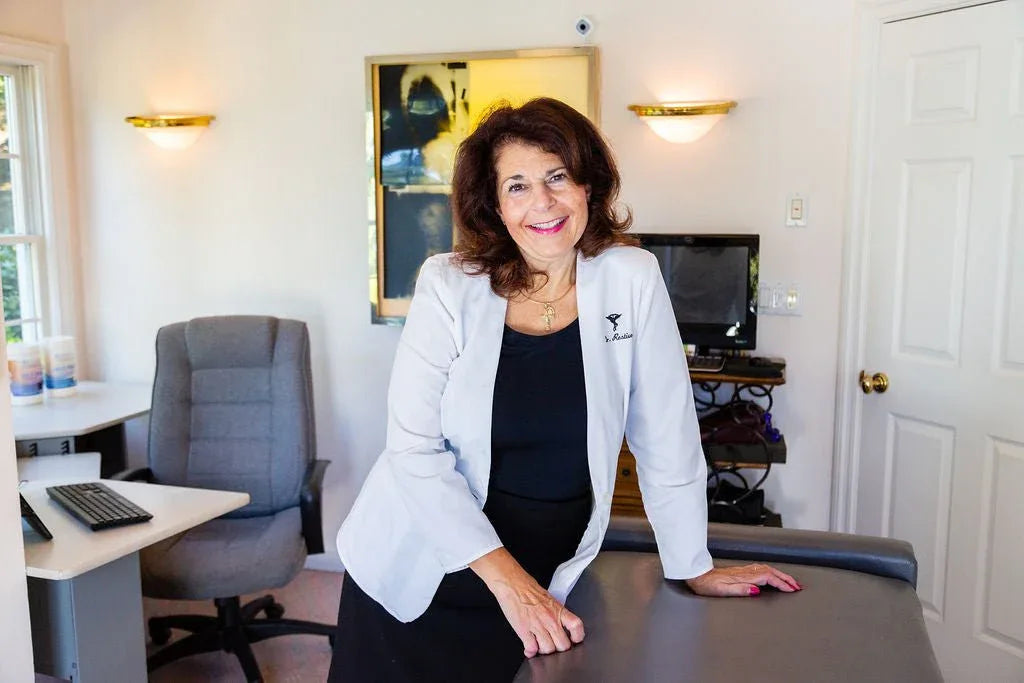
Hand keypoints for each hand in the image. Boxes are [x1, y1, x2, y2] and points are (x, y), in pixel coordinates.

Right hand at [470, 548, 584, 656]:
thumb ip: (555, 612)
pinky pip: (532, 648)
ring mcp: (537, 626)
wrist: (512, 583)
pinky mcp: (524, 630)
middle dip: (559, 649)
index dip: (577, 636)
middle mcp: (550, 619)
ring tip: (540, 645)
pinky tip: (529, 648)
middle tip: (553, 644)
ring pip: (548, 650)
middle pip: (563, 645)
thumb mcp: (549, 598)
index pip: (576, 626)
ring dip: (544, 650)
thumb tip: (558, 624)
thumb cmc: (527, 587)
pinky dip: (531, 651)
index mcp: (558, 610)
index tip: (574, 639)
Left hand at [685, 563, 801, 596]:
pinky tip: (773, 576)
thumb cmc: (708, 585)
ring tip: (790, 582)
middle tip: (798, 586)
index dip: (781, 584)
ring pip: (767, 569)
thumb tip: (756, 591)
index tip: (792, 589)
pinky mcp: (741, 571)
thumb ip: (740, 590)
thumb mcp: (723, 591)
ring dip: (780, 575)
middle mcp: (746, 571)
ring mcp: (744, 570)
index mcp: (744, 577)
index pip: (768, 578)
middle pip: (771, 572)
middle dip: (786, 578)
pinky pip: (762, 570)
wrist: (698, 575)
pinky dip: (772, 573)